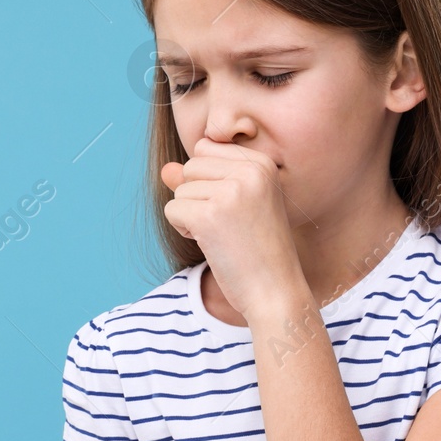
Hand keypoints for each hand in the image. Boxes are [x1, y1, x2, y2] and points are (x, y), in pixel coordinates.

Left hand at [160, 137, 305, 322]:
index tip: (234, 207)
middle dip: (196, 198)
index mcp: (262, 163)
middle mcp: (249, 171)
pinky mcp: (209, 216)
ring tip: (222, 236)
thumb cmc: (256, 249)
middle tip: (227, 224)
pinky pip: (172, 210)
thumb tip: (165, 169)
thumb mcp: (234, 205)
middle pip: (190, 167)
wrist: (275, 291)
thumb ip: (201, 181)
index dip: (207, 181)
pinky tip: (210, 243)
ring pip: (179, 191)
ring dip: (191, 216)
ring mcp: (230, 192)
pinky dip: (183, 230)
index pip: (205, 149)